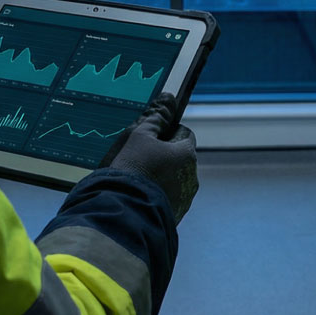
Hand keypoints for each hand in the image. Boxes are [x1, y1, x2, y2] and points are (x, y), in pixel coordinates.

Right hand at [99, 93, 197, 223]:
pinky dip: (157, 195)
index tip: (150, 138)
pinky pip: (168, 199)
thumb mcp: (140, 135)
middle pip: (180, 157)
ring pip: (175, 179)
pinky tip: (139, 195)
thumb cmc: (132, 168)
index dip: (167, 132)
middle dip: (164, 156)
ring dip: (161, 177)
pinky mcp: (176, 216)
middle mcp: (192, 177)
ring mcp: (185, 199)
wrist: (123, 212)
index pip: (184, 134)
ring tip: (138, 180)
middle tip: (140, 158)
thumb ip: (156, 117)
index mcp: (187, 154)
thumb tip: (169, 98)